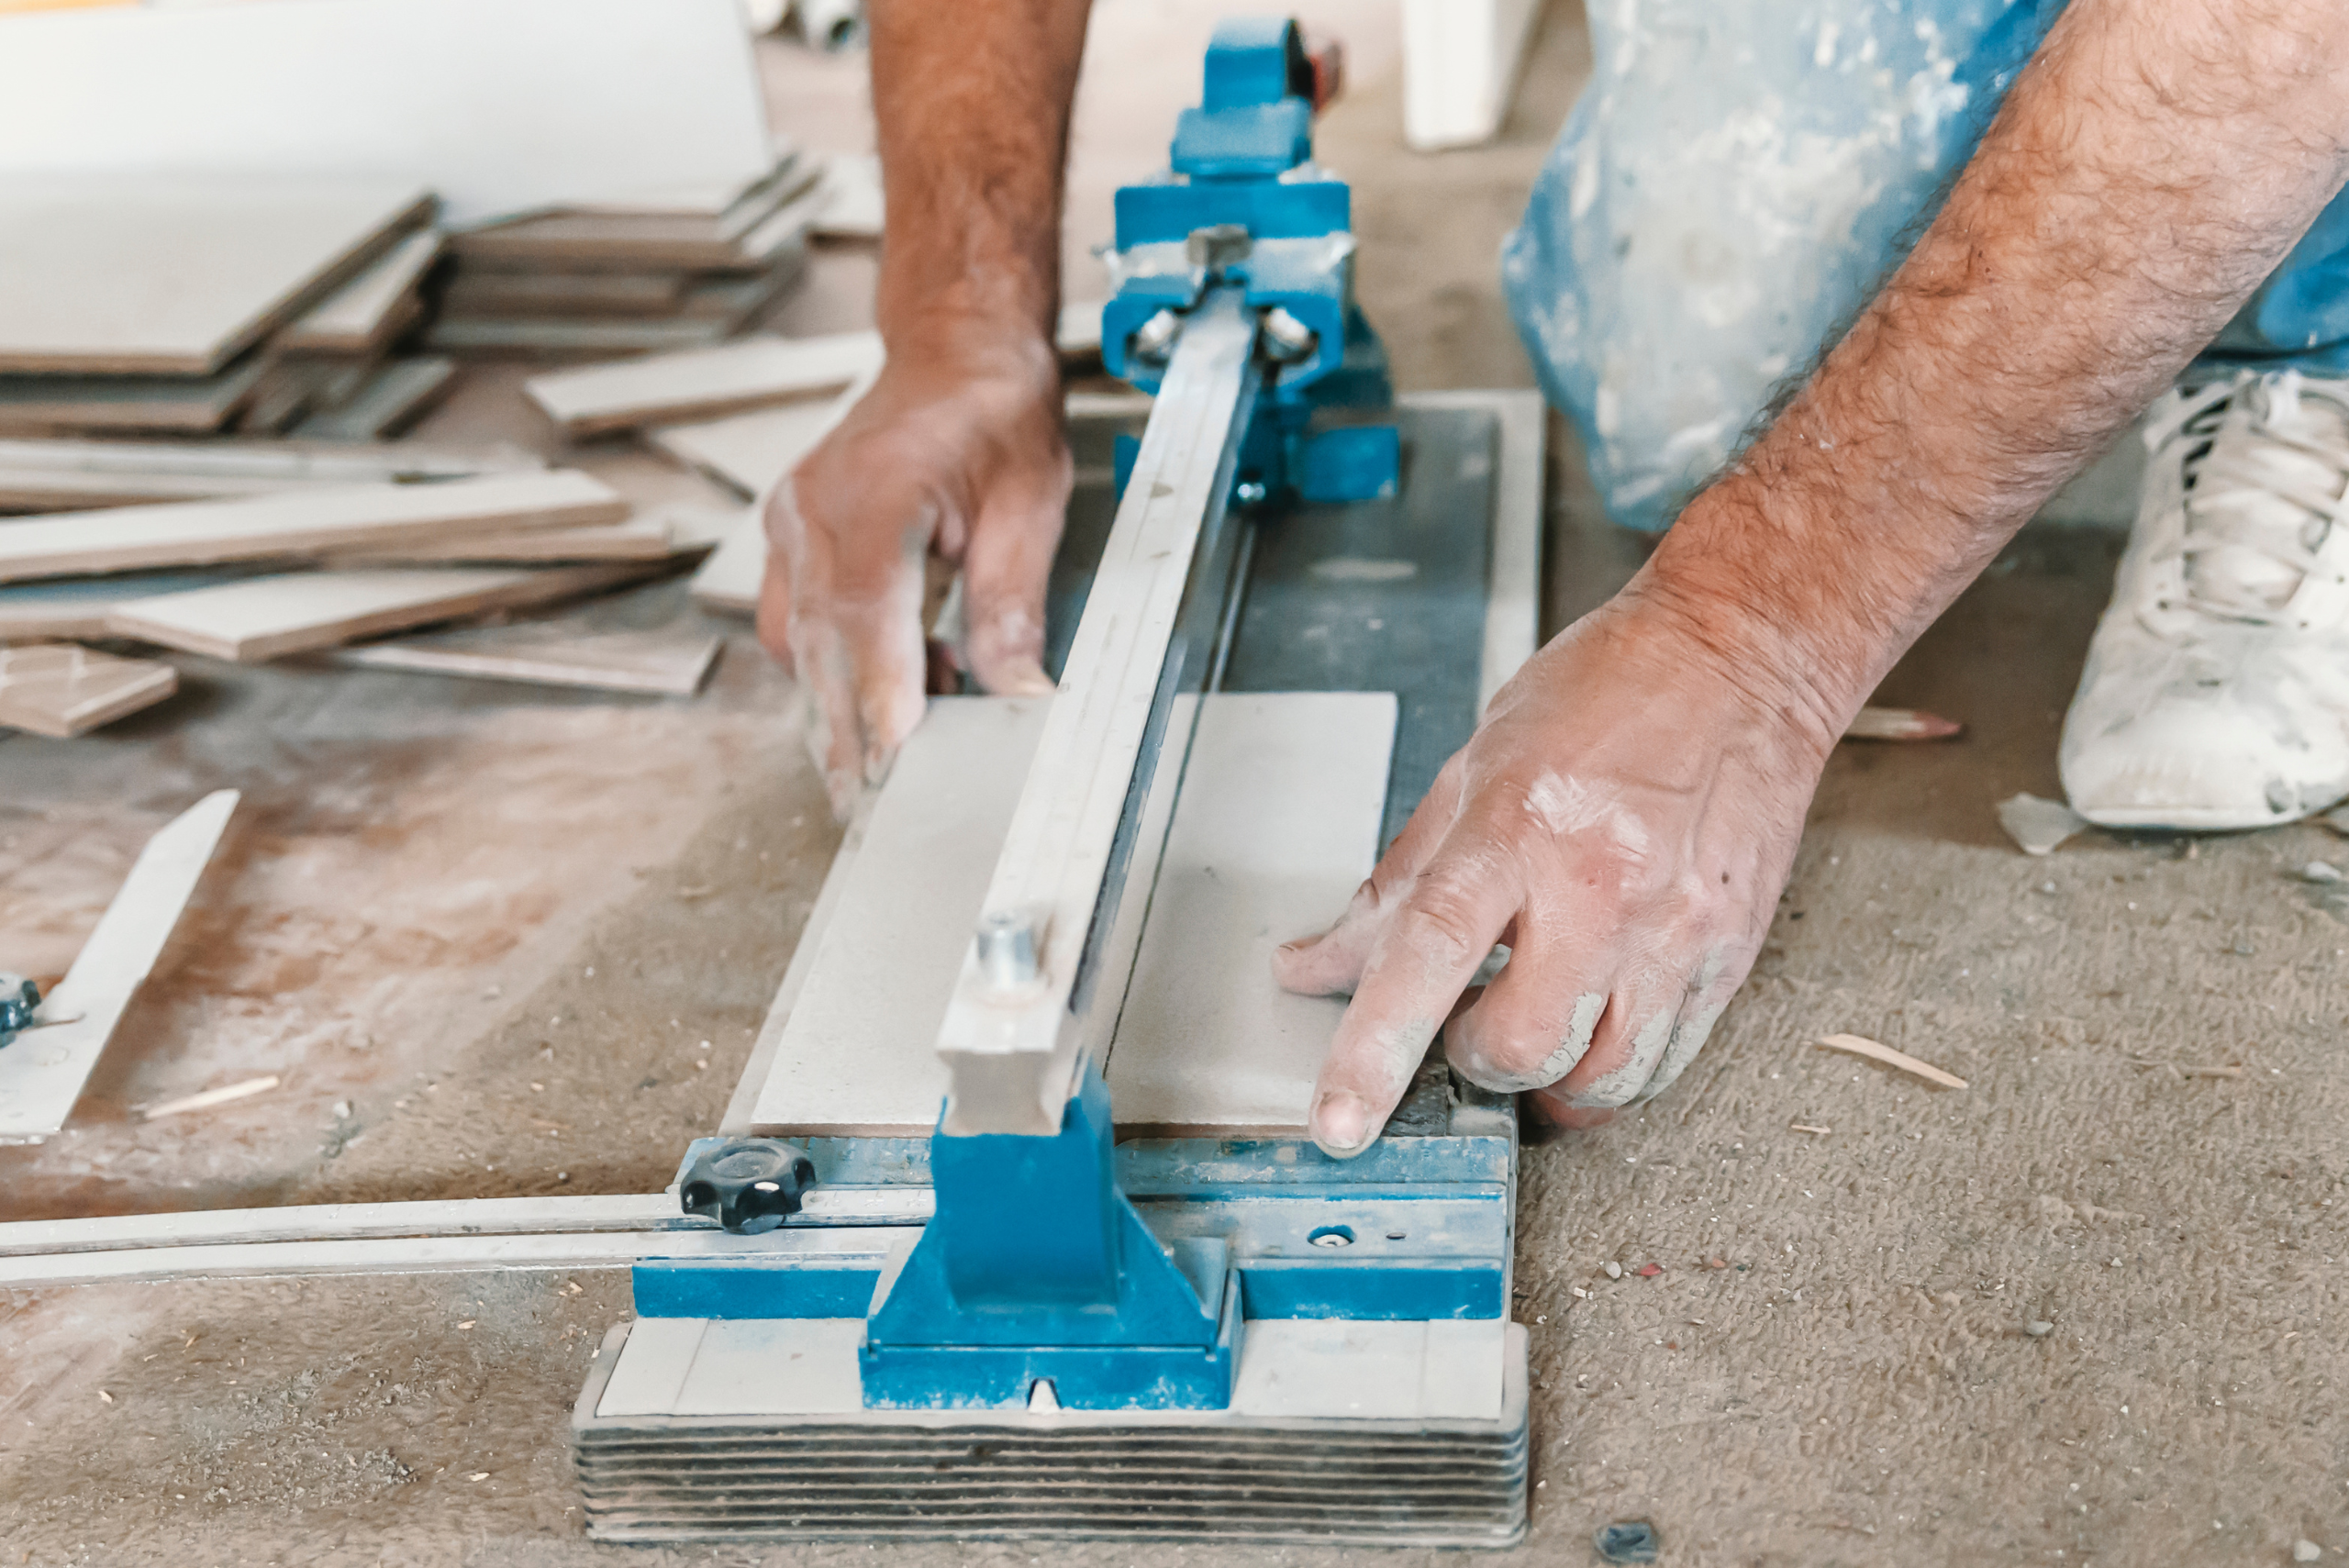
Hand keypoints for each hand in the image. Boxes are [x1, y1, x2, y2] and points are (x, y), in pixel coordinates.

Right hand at [758, 331, 1069, 812]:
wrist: (954, 346)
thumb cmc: (994, 413)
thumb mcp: (1030, 509)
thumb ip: (1013, 607)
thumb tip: (1019, 695)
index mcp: (876, 494)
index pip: (866, 617)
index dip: (879, 696)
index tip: (895, 761)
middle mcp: (813, 509)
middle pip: (817, 644)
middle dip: (845, 731)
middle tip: (872, 802)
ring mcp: (790, 520)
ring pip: (794, 641)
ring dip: (838, 703)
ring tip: (895, 749)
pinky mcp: (789, 534)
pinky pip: (791, 619)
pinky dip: (832, 664)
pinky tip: (891, 683)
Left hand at [1272, 588, 1839, 1154]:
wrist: (1745, 659)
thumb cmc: (1609, 693)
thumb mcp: (1475, 765)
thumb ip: (1397, 880)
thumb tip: (1319, 965)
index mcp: (1517, 826)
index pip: (1427, 955)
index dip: (1374, 1049)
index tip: (1340, 1120)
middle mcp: (1601, 886)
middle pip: (1517, 1045)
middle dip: (1473, 1058)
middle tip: (1467, 1021)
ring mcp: (1675, 930)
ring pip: (1598, 1079)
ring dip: (1547, 1076)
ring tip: (1534, 1020)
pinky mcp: (1728, 957)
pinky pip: (1661, 1063)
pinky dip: (1611, 1066)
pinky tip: (1594, 1020)